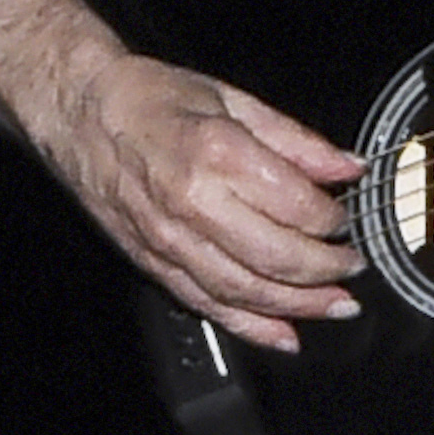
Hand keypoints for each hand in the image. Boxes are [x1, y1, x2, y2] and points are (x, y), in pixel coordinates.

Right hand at [35, 48, 366, 354]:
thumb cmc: (152, 100)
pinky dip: (250, 327)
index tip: (346, 217)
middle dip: (326, 269)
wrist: (81, 112)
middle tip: (353, 267)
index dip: (332, 218)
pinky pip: (208, 305)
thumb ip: (296, 140)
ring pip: (246, 290)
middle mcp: (191, 203)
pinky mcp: (153, 263)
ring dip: (300, 305)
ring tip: (335, 305)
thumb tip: (347, 167)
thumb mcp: (233, 101)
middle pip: (276, 256)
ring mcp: (168, 240)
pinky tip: (284, 334)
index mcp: (216, 153)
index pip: (295, 205)